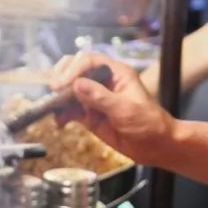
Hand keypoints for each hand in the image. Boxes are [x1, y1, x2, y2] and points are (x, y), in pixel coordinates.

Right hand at [50, 51, 176, 164]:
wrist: (154, 146)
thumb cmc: (148, 123)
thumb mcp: (125, 109)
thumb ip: (100, 97)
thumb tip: (76, 85)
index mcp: (115, 73)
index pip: (89, 61)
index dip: (74, 69)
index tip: (63, 84)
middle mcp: (102, 82)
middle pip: (75, 70)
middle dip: (62, 78)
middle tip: (54, 91)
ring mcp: (94, 98)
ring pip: (69, 91)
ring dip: (59, 99)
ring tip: (53, 110)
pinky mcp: (89, 115)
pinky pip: (70, 110)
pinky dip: (62, 115)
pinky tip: (60, 123)